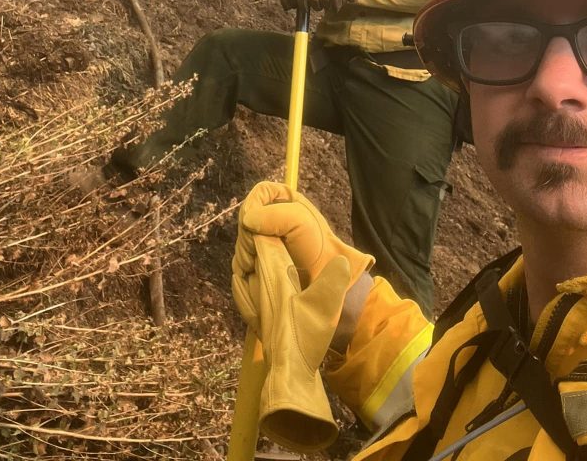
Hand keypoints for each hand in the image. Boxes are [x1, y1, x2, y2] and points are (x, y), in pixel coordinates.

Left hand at [231, 233, 346, 451]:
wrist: (289, 375)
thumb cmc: (304, 336)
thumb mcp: (325, 306)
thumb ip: (334, 280)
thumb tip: (343, 259)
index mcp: (272, 274)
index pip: (260, 238)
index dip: (264, 223)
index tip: (274, 211)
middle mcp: (257, 284)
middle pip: (251, 252)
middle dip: (258, 238)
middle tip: (272, 227)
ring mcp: (253, 301)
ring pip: (245, 270)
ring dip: (252, 258)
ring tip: (262, 250)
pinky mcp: (254, 317)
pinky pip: (243, 288)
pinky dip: (244, 278)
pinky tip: (250, 281)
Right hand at [233, 181, 372, 289]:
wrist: (323, 279)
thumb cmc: (317, 245)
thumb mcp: (300, 221)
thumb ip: (274, 214)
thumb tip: (247, 220)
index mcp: (283, 201)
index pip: (260, 192)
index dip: (255, 204)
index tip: (255, 222)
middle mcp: (271, 218)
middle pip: (246, 219)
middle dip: (251, 234)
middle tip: (264, 248)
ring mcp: (262, 241)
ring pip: (242, 241)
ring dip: (248, 252)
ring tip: (266, 261)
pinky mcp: (257, 261)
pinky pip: (241, 259)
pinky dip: (247, 265)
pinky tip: (259, 270)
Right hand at [294, 0, 357, 12]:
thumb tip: (354, 0)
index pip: (336, 0)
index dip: (336, 7)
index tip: (334, 9)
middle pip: (325, 3)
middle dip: (326, 6)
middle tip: (325, 5)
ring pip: (314, 3)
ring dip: (317, 6)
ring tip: (317, 5)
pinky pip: (302, 0)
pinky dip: (304, 6)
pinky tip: (306, 7)